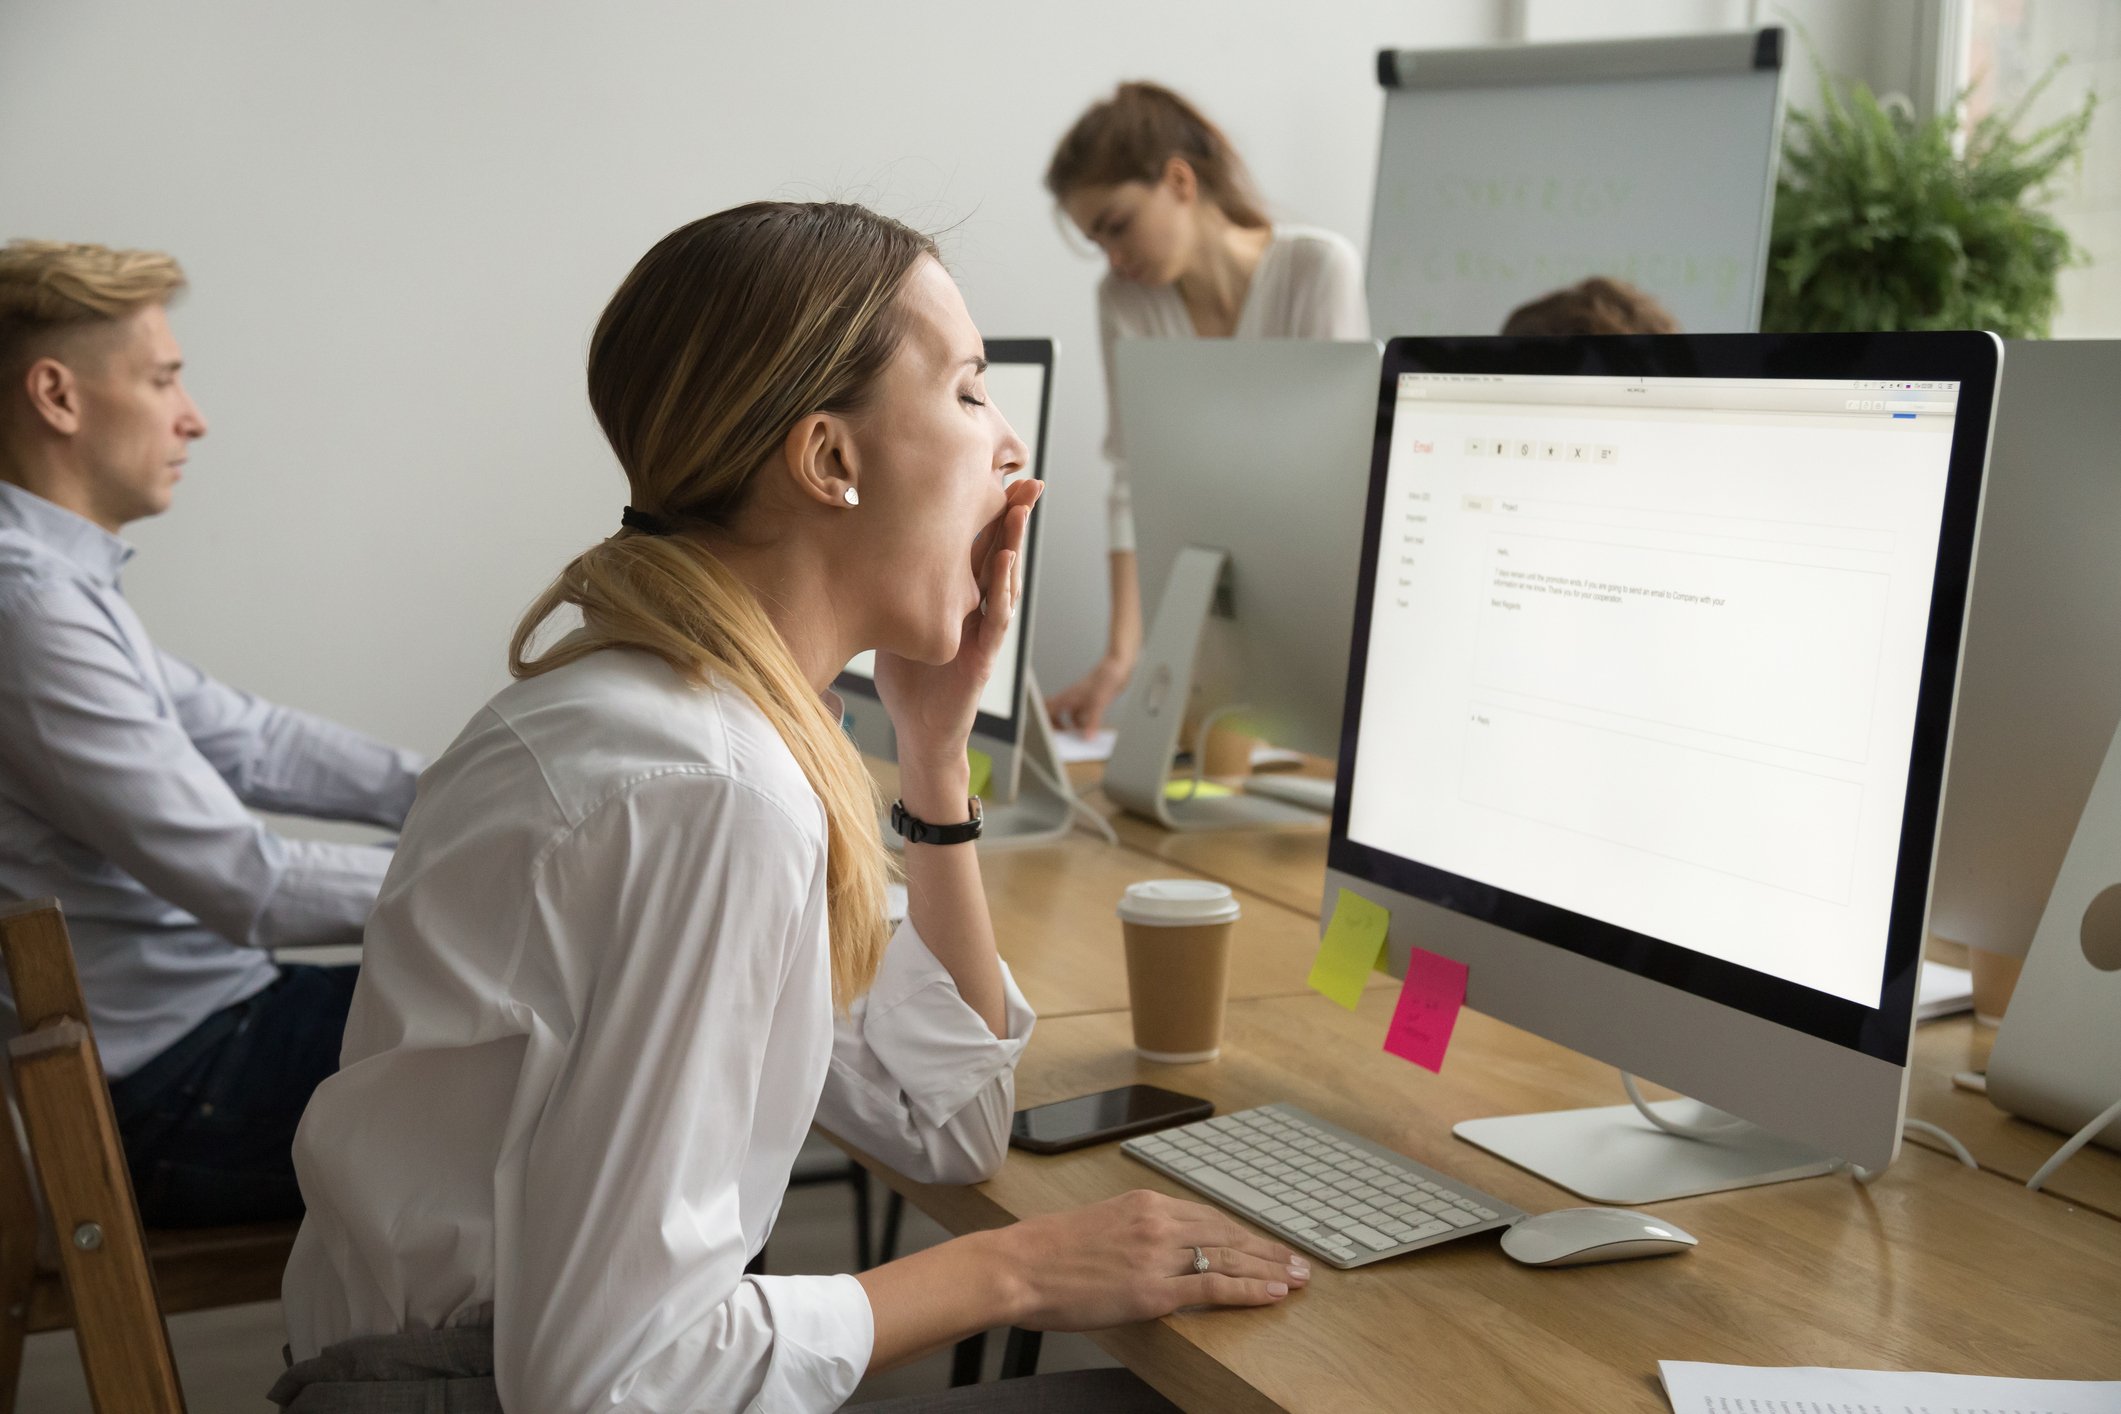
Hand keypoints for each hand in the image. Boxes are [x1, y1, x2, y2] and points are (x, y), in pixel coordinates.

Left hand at [873, 479, 1041, 770]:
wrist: (918, 731)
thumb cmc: (908, 679)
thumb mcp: (895, 620)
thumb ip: (892, 587)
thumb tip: (860, 546)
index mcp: (957, 596)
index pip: (977, 546)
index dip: (988, 512)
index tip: (996, 475)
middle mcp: (977, 608)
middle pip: (1000, 553)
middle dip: (1015, 517)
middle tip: (1028, 480)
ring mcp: (984, 631)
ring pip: (1004, 580)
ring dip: (1015, 543)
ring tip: (1021, 509)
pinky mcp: (983, 656)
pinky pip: (996, 618)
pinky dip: (1002, 589)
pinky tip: (1005, 562)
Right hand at [990, 1190, 1308, 1330]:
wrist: (1016, 1266)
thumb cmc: (1046, 1252)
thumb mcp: (1098, 1226)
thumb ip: (1134, 1233)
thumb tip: (1157, 1251)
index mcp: (1143, 1203)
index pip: (1208, 1217)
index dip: (1242, 1233)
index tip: (1265, 1243)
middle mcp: (1156, 1222)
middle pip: (1227, 1234)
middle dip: (1268, 1249)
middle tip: (1300, 1261)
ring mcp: (1157, 1255)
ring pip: (1229, 1258)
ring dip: (1269, 1268)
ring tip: (1298, 1278)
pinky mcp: (1152, 1290)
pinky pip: (1214, 1288)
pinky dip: (1249, 1290)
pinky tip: (1272, 1293)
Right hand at [1046, 653, 1132, 734]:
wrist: (1118, 667)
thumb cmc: (1105, 678)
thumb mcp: (1098, 703)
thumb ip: (1092, 721)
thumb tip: (1087, 737)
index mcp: (1067, 697)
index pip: (1047, 708)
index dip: (1045, 720)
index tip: (1050, 732)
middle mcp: (1071, 698)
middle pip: (1055, 713)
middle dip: (1057, 726)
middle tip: (1064, 738)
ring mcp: (1080, 699)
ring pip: (1070, 716)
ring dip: (1073, 726)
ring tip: (1081, 737)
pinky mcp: (1091, 701)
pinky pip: (1083, 715)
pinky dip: (1086, 723)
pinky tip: (1093, 729)